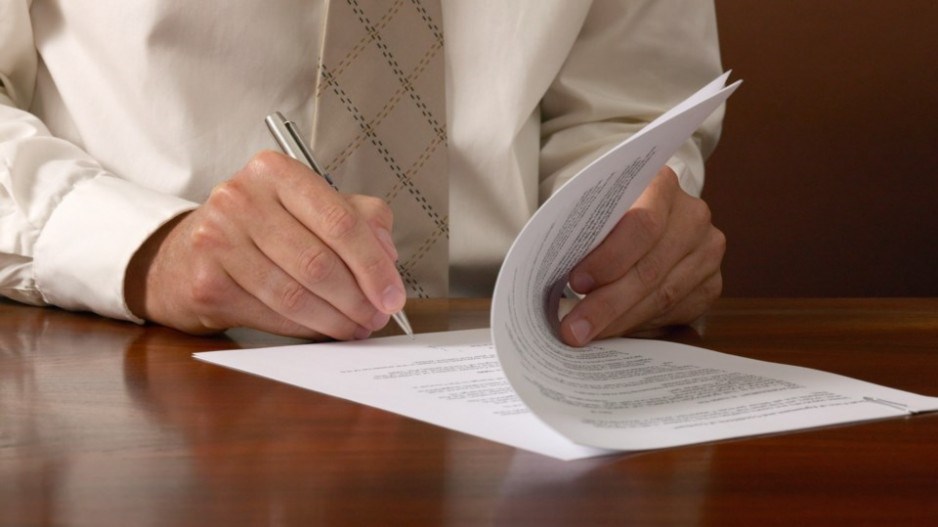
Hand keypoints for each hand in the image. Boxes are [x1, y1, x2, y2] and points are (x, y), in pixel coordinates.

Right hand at [125, 151, 404, 339]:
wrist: (184, 257)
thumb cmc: (258, 231)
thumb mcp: (308, 209)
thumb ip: (358, 219)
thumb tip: (388, 254)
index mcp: (276, 171)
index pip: (341, 221)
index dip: (374, 265)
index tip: (393, 295)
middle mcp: (241, 198)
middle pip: (320, 262)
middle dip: (359, 299)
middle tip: (377, 318)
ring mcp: (218, 239)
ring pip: (296, 293)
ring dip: (336, 320)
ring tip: (356, 328)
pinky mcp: (207, 282)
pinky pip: (272, 314)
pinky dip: (306, 328)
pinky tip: (323, 330)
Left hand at [558, 166, 724, 345]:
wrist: (648, 218)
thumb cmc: (611, 215)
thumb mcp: (597, 209)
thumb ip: (584, 232)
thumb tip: (551, 274)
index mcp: (662, 184)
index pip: (642, 224)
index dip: (609, 258)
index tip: (577, 283)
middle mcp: (693, 216)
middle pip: (651, 267)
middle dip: (608, 303)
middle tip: (574, 327)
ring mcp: (707, 251)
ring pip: (663, 296)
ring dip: (621, 320)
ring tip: (588, 334)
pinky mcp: (712, 284)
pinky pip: (676, 312)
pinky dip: (641, 323)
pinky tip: (615, 330)